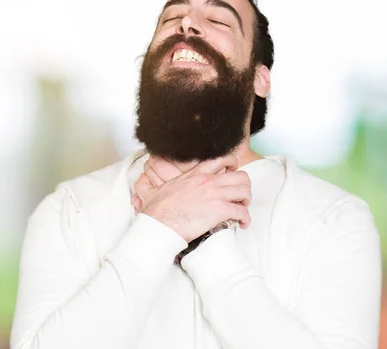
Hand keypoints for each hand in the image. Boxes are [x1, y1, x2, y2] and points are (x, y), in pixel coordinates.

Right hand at [132, 155, 250, 242]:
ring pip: (245, 191)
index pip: (221, 159)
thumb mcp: (150, 192)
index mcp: (195, 175)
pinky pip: (242, 212)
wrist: (159, 226)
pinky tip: (242, 224)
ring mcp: (215, 195)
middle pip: (241, 175)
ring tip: (242, 209)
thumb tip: (139, 183)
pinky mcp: (219, 211)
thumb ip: (147, 185)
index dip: (232, 165)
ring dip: (247, 201)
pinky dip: (246, 218)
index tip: (233, 173)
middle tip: (240, 197)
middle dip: (244, 186)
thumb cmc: (156, 213)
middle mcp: (208, 182)